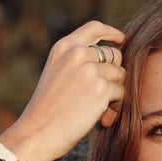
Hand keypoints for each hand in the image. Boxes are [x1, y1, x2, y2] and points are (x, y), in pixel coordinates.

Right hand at [0, 20, 125, 160]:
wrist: (38, 132)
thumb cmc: (47, 109)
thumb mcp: (56, 73)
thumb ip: (77, 61)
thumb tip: (112, 57)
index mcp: (64, 47)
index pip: (95, 28)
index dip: (113, 33)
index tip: (123, 40)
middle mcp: (78, 53)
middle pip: (115, 55)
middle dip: (115, 74)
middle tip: (106, 96)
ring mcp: (90, 70)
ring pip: (121, 75)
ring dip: (116, 92)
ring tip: (101, 110)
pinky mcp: (101, 89)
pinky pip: (122, 93)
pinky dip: (116, 107)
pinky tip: (103, 118)